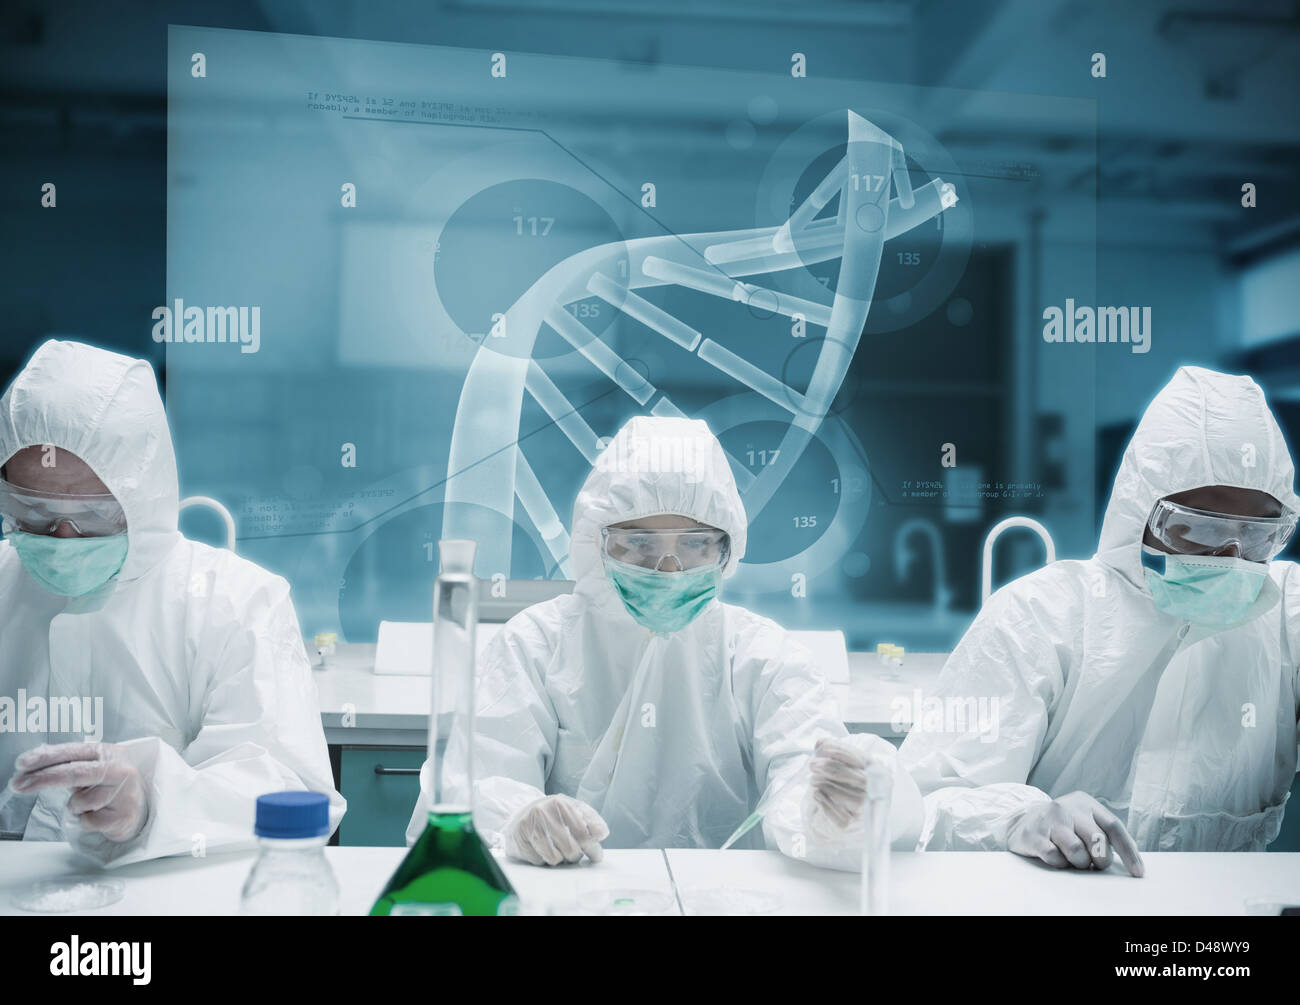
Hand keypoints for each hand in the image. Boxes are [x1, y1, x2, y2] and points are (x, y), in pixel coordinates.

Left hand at [11, 742, 147, 842]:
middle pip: (74, 773)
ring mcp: (123, 792)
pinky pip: (87, 821)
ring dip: (76, 806)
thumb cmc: (108, 785)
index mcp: (108, 752)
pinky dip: (86, 820)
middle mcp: (119, 768)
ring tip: (90, 804)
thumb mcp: (92, 768)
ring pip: (78, 802)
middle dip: (42, 779)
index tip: (21, 764)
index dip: (45, 757)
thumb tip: (30, 768)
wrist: (139, 808)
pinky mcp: (123, 815)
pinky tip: (100, 814)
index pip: (73, 752)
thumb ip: (69, 765)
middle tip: (17, 784)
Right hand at [503, 794, 608, 865]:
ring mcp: (529, 826)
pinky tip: (542, 850)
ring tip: (558, 850)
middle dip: (576, 856)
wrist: (521, 815)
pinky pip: (540, 862)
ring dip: (560, 859)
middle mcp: (543, 812)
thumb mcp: (573, 810)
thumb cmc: (553, 815)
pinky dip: (544, 860)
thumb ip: (590, 819)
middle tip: (575, 854)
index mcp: (561, 803)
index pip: (583, 832)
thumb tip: (602, 833)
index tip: (596, 856)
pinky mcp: (518, 840)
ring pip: (555, 858)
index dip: (593, 848)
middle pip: (571, 849)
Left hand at [807, 737, 892, 830]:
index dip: (845, 753)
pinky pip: (841, 816)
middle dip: (833, 769)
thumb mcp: (842, 763)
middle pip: (860, 779)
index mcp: (877, 772)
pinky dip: (826, 803)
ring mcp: (867, 809)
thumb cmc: (844, 780)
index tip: (825, 747)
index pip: (865, 761)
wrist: (844, 807)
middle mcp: (878, 792)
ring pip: (852, 798)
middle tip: (813, 764)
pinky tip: (817, 794)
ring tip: (813, 780)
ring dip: (828, 786)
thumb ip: (832, 751)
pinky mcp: (852, 824)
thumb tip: (821, 742)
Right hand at [1007, 790, 1143, 876]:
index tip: (1138, 872)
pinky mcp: (1033, 834)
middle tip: (1093, 864)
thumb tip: (1132, 861)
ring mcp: (1049, 820)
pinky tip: (1056, 858)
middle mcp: (1067, 807)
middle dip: (1099, 859)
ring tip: (1072, 860)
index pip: (1113, 826)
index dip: (1128, 852)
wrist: (1018, 821)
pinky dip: (1059, 863)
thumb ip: (1103, 834)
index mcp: (1085, 803)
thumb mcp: (1082, 821)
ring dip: (1078, 862)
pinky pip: (1054, 856)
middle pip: (1097, 839)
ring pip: (1076, 850)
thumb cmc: (1060, 826)